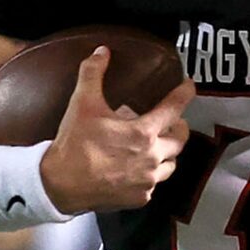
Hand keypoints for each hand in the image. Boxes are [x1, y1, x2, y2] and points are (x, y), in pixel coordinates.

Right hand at [38, 47, 196, 214]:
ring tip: (156, 144)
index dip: (184, 94)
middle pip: (180, 140)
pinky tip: (139, 167)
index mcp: (143, 133)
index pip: (174, 109)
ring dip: (167, 152)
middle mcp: (152, 158)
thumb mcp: (82, 104)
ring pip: (171, 164)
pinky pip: (154, 183)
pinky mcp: (140, 197)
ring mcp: (148, 180)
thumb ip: (93, 74)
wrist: (60, 185)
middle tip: (173, 121)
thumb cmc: (74, 145)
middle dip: (179, 127)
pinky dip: (150, 173)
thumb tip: (101, 52)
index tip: (189, 87)